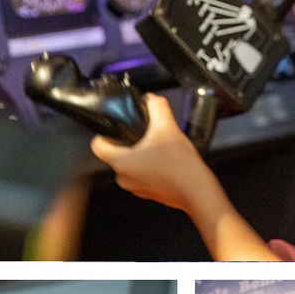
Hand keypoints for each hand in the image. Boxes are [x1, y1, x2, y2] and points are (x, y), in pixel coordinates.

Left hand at [90, 93, 204, 212]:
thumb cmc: (180, 166)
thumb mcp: (167, 126)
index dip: (104, 133)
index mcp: (121, 162)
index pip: (97, 145)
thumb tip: (152, 100)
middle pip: (116, 154)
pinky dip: (151, 168)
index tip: (117, 129)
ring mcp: (135, 188)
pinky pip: (143, 176)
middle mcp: (124, 178)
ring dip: (141, 155)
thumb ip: (157, 107)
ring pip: (130, 165)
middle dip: (129, 143)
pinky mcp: (148, 193)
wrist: (197, 190)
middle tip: (147, 136)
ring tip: (159, 149)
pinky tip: (166, 162)